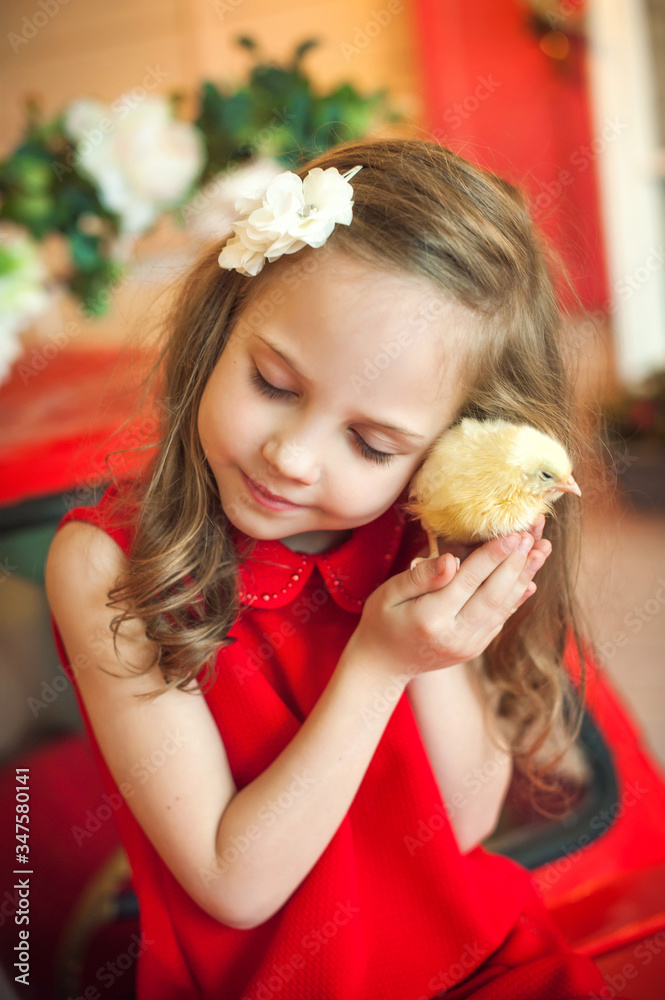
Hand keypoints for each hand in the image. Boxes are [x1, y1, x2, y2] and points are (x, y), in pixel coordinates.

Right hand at [344, 518, 550, 681]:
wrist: (383, 664)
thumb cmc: (381, 620)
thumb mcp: (389, 593)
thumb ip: (421, 577)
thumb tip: (451, 561)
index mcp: (430, 618)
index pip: (468, 582)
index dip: (493, 556)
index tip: (513, 533)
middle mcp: (454, 635)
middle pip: (493, 594)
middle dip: (516, 562)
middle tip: (534, 534)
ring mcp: (468, 645)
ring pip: (503, 608)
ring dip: (524, 577)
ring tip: (541, 550)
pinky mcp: (475, 648)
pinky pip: (500, 620)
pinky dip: (517, 598)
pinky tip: (529, 578)